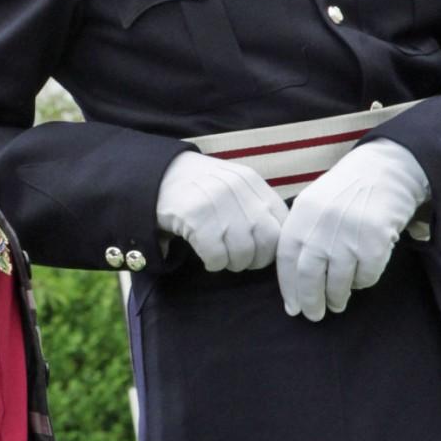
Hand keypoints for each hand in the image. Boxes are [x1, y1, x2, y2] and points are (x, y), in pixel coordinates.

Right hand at [156, 152, 287, 272]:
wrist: (157, 177)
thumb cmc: (200, 187)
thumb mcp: (233, 185)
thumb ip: (257, 205)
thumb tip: (280, 240)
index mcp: (250, 180)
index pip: (283, 222)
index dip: (276, 245)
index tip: (262, 251)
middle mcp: (236, 189)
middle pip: (268, 241)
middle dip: (257, 259)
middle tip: (242, 259)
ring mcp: (216, 202)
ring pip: (243, 253)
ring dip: (234, 263)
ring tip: (222, 257)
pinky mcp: (194, 218)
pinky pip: (217, 257)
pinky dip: (214, 264)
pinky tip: (207, 257)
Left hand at [275, 141, 429, 321]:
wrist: (386, 170)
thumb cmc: (348, 191)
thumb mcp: (316, 203)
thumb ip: (303, 234)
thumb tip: (294, 280)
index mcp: (302, 214)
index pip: (287, 259)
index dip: (289, 288)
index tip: (292, 307)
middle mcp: (322, 225)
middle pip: (309, 276)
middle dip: (311, 302)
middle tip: (313, 316)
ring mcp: (349, 234)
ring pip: (338, 282)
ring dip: (337, 298)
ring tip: (337, 303)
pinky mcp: (375, 242)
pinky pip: (366, 277)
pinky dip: (362, 283)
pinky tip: (360, 279)